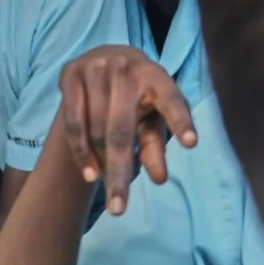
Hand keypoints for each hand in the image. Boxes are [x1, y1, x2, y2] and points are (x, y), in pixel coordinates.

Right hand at [57, 45, 196, 215]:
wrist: (104, 56)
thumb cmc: (136, 93)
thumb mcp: (151, 113)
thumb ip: (156, 143)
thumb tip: (160, 179)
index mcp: (157, 76)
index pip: (173, 101)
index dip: (181, 121)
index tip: (192, 144)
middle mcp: (127, 69)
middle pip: (122, 130)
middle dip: (120, 172)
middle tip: (120, 209)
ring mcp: (96, 68)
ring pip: (95, 130)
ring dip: (100, 164)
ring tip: (108, 191)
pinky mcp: (71, 74)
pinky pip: (73, 122)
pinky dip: (79, 151)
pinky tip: (89, 174)